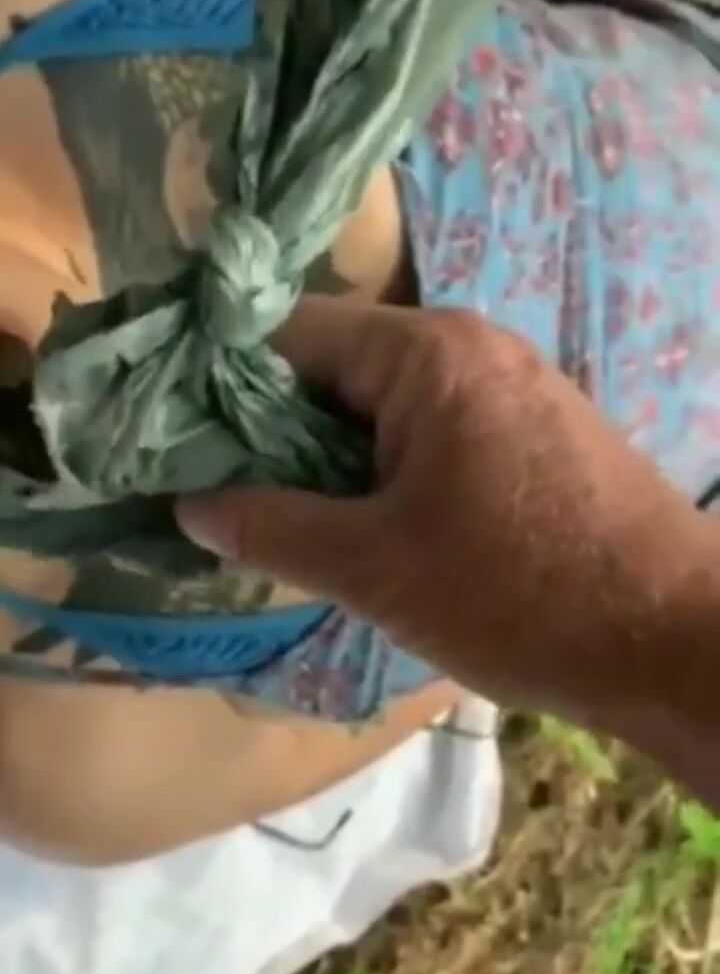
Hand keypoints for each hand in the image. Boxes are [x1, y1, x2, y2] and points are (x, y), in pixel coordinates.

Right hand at [177, 298, 708, 723]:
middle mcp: (474, 346)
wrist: (675, 640)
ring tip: (301, 531)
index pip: (290, 333)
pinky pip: (440, 434)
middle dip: (281, 435)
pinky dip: (395, 475)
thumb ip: (272, 528)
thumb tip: (191, 504)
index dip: (223, 385)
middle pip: (340, 369)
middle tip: (236, 505)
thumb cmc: (518, 595)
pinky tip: (379, 535)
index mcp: (428, 353)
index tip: (183, 447)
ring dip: (339, 464)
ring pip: (390, 409)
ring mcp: (516, 387)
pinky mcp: (542, 435)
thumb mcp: (374, 569)